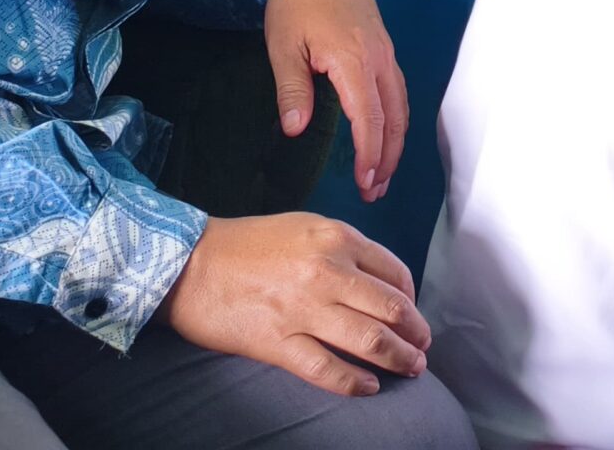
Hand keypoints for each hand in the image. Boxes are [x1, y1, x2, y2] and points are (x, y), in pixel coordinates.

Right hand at [161, 213, 429, 395]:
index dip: (411, 299)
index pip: (395, 273)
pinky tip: (369, 387)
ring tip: (411, 369)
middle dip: (415, 332)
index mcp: (338, 238)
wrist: (190, 264)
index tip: (412, 314)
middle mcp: (327, 272)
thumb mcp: (307, 227)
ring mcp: (303, 310)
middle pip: (392, 309)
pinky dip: (354, 382)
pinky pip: (327, 369)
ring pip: (369, 341)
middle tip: (423, 347)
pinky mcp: (278, 343)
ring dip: (398, 358)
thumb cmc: (249, 244)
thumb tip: (379, 281)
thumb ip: (345, 249)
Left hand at [267, 0, 406, 201]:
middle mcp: (378, 59)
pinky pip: (398, 89)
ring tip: (383, 172)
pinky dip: (396, 118)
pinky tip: (385, 132)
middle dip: (388, 157)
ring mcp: (385, 52)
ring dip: (395, 141)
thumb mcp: (283, 46)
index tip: (364, 184)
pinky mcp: (383, 46)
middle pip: (394, 117)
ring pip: (401, 105)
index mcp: (353, 61)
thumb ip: (292, 89)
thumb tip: (295, 131)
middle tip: (375, 191)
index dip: (369, 154)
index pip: (369, 119)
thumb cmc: (295, 1)